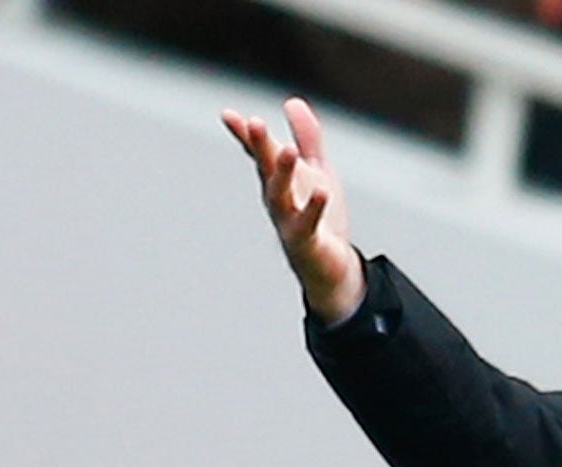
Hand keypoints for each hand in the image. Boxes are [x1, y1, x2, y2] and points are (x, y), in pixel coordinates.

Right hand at [221, 97, 366, 325]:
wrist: (331, 269)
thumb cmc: (319, 219)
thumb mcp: (317, 171)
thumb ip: (307, 139)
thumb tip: (292, 102)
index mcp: (279, 180)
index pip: (259, 153)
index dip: (245, 136)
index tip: (230, 115)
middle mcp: (278, 199)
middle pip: (265, 169)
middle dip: (259, 146)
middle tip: (254, 122)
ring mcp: (289, 221)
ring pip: (280, 195)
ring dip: (282, 172)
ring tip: (287, 149)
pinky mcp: (306, 242)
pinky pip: (308, 223)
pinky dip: (313, 208)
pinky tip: (322, 192)